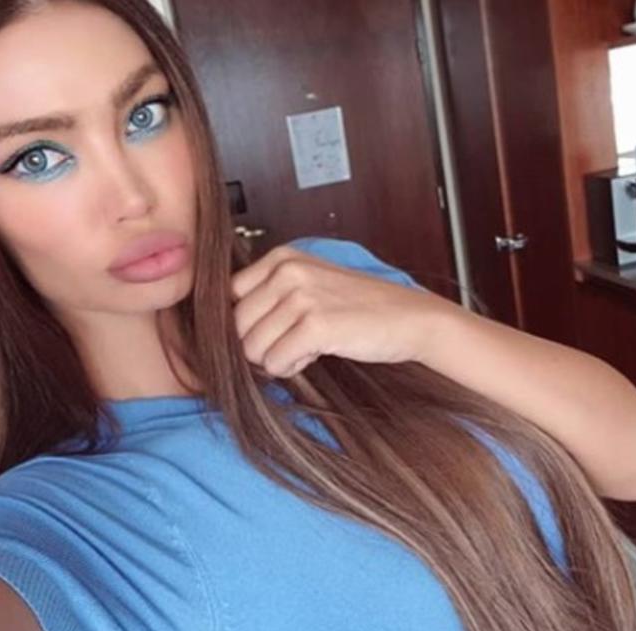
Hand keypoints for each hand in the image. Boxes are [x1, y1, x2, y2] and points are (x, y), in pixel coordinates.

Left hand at [230, 244, 454, 377]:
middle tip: (292, 344)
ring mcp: (301, 297)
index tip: (274, 329)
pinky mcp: (316, 326)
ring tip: (305, 349)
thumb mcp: (308, 284)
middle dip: (259, 345)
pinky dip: (290, 368)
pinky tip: (313, 356)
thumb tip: (225, 328)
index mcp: (281, 257)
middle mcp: (287, 271)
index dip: (247, 323)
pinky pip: (275, 362)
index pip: (229, 297)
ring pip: (252, 348)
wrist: (409, 318)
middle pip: (236, 326)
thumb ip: (268, 295)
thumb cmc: (358, 307)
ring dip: (275, 359)